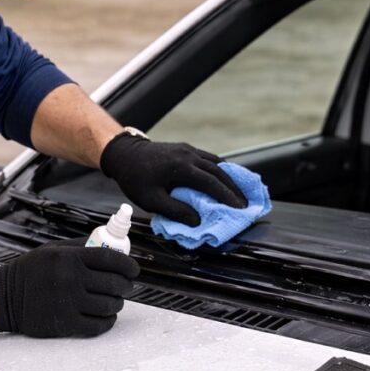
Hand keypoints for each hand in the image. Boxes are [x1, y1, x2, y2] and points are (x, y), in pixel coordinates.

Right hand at [0, 238, 139, 337]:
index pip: (111, 260)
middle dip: (126, 285)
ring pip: (110, 306)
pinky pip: (98, 325)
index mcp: (69, 258)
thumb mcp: (53, 250)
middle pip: (115, 284)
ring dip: (117, 304)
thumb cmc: (30, 272)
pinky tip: (106, 316)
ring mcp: (69, 303)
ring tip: (114, 301)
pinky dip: (108, 321)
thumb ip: (81, 248)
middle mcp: (71, 280)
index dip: (129, 265)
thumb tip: (111, 247)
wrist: (3, 297)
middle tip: (126, 286)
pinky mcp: (65, 324)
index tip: (134, 269)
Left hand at [100, 134, 247, 226]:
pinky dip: (220, 170)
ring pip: (217, 163)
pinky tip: (225, 180)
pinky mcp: (187, 149)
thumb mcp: (151, 200)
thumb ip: (175, 211)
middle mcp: (189, 155)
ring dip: (230, 179)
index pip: (211, 183)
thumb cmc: (135, 179)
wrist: (124, 154)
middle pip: (219, 172)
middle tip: (245, 204)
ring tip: (239, 194)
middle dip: (234, 189)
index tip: (240, 209)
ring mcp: (189, 150)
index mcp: (182, 168)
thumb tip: (197, 221)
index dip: (227, 197)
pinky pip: (209, 159)